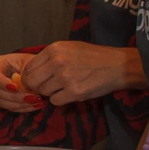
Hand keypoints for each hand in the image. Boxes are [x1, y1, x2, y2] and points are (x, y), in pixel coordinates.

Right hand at [0, 51, 45, 110]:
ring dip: (19, 104)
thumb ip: (25, 73)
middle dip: (15, 96)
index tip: (16, 88)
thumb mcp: (29, 63)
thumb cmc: (30, 63)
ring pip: (2, 101)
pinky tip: (33, 105)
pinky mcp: (1, 99)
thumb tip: (24, 86)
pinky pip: (9, 107)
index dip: (3, 83)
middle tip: (32, 97)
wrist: (34, 70)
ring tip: (35, 101)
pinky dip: (22, 107)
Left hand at [21, 40, 142, 105]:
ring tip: (65, 86)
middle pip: (32, 82)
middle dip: (37, 86)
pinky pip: (55, 101)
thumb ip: (49, 58)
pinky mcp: (75, 92)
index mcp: (54, 49)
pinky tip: (71, 92)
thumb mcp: (69, 48)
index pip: (28, 68)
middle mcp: (57, 62)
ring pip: (43, 92)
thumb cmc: (93, 57)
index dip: (30, 76)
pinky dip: (61, 99)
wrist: (119, 65)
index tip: (36, 80)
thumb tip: (29, 72)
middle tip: (47, 86)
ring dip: (51, 92)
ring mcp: (66, 78)